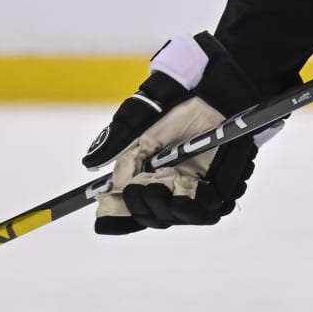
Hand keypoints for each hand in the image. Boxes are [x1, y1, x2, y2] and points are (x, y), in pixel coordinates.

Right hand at [81, 32, 265, 233]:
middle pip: (151, 217)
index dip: (114, 217)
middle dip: (139, 208)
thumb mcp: (143, 123)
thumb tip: (90, 163)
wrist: (219, 93)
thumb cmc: (181, 105)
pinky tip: (184, 187)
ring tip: (157, 187)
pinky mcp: (222, 188)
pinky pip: (208, 210)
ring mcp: (197, 191)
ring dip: (163, 208)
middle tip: (136, 189)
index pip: (129, 208)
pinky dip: (193, 205)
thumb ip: (120, 146)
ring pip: (176, 217)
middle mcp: (172, 188)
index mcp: (149, 176)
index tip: (103, 214)